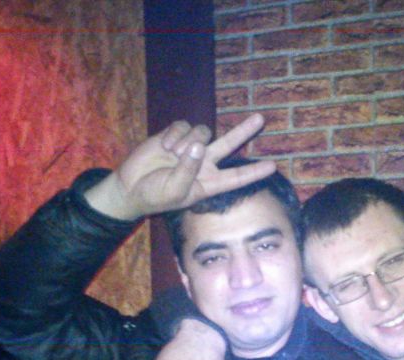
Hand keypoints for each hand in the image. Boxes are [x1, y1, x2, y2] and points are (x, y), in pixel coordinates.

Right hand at [86, 114, 274, 219]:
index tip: (273, 166)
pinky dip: (175, 135)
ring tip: (172, 155)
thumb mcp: (175, 191)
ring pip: (203, 132)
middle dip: (244, 131)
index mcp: (208, 183)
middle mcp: (203, 164)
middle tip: (260, 119)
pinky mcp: (174, 136)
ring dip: (188, 141)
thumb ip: (188, 170)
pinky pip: (183, 126)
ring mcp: (190, 148)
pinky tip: (164, 147)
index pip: (236, 177)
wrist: (130, 187)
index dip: (254, 172)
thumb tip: (197, 145)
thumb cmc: (155, 196)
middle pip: (229, 144)